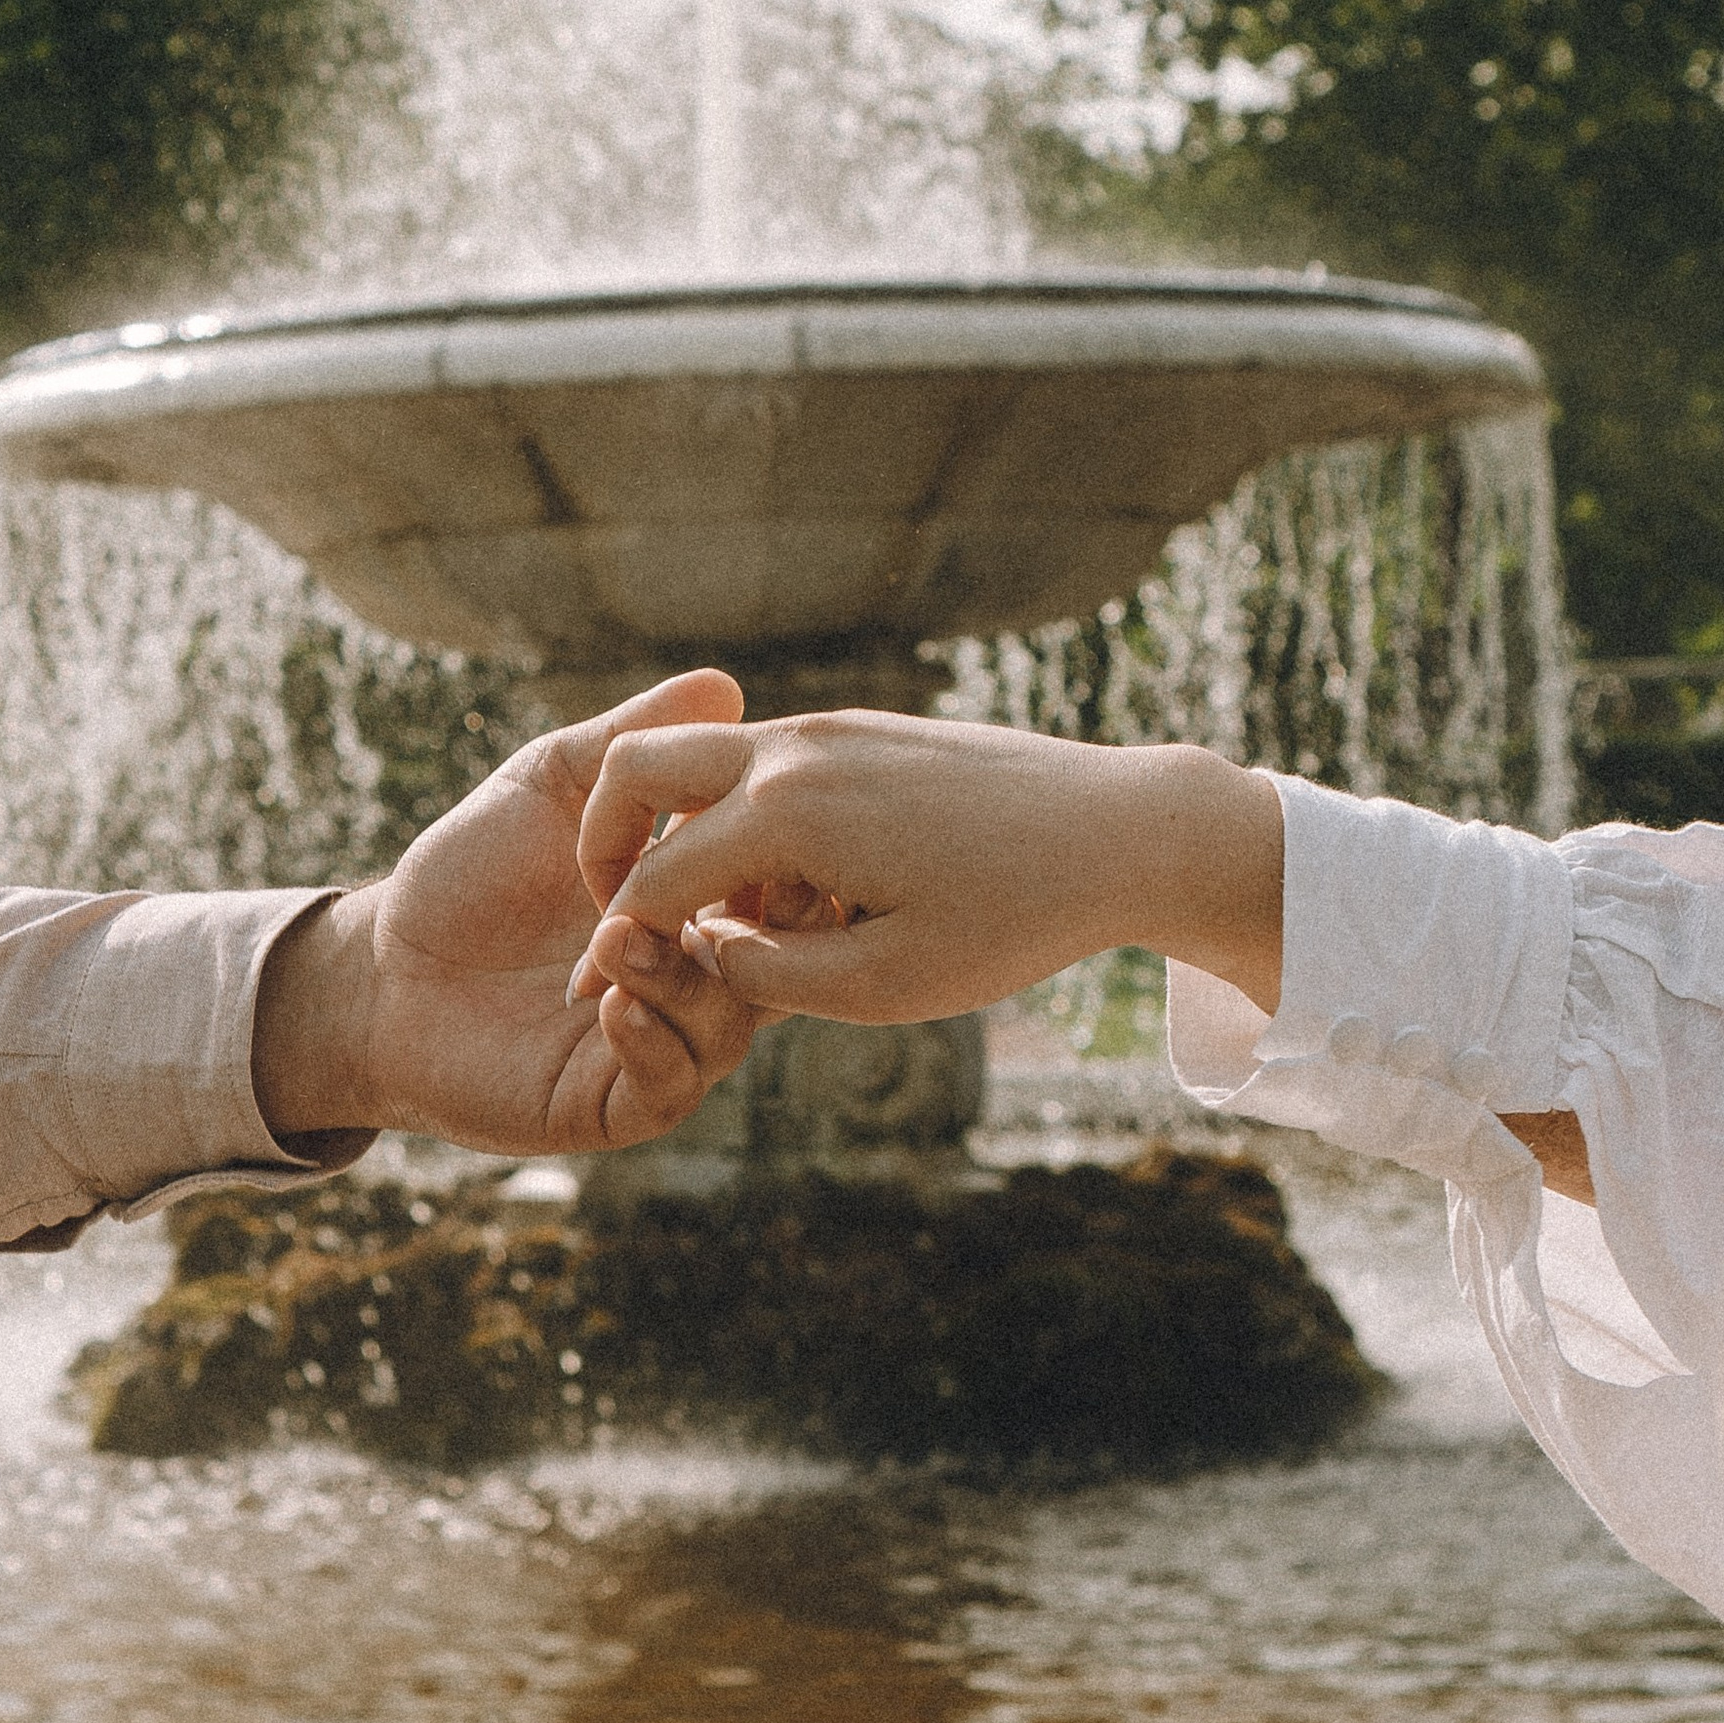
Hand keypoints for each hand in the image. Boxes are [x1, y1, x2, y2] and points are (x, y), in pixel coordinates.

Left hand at [252, 671, 763, 1154]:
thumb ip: (631, 743)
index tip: (752, 830)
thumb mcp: (551, 789)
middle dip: (747, 929)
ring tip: (615, 939)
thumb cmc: (467, 875)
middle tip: (699, 894)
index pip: (781, 898)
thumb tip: (723, 684)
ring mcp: (655, 1046)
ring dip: (680, 981)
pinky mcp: (610, 1103)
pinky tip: (610, 1003)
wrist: (382, 964)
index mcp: (694, 910)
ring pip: (725, 1031)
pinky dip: (652, 1043)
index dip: (782, 869)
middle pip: (775, 968)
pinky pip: (668, 1088)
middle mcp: (690, 982)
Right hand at [572, 713, 1286, 1024]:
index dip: (619, 942)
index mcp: (786, 813)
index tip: (602, 992)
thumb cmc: (1011, 917)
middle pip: (638, 770)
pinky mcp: (862, 730)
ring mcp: (828, 730)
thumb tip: (704, 949)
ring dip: (683, 833)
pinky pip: (762, 764)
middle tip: (619, 918)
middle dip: (606, 844)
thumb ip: (771, 979)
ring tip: (725, 921)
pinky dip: (741, 817)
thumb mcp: (885, 986)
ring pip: (701, 763)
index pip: (652, 876)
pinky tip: (792, 891)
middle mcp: (794, 751)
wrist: (1120, 828)